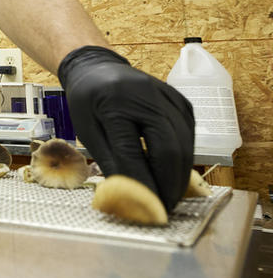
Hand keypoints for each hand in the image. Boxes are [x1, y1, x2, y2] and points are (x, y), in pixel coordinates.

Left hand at [57, 46, 194, 212]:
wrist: (99, 68)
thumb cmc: (88, 101)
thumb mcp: (87, 131)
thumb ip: (109, 161)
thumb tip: (130, 196)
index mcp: (114, 103)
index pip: (133, 151)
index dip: (143, 183)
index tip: (147, 208)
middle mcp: (146, 96)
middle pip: (168, 149)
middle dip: (169, 185)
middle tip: (164, 208)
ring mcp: (168, 97)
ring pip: (185, 145)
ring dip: (180, 176)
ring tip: (169, 197)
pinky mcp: (182, 102)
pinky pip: (189, 136)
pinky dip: (183, 159)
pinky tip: (173, 174)